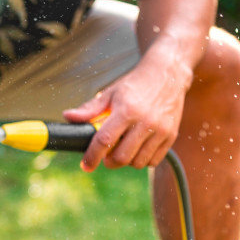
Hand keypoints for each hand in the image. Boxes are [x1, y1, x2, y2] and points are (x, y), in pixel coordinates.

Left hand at [64, 54, 191, 171]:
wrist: (167, 74)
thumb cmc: (135, 84)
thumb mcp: (111, 92)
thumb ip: (90, 109)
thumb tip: (68, 117)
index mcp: (127, 110)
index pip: (105, 141)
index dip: (92, 156)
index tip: (85, 165)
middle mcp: (145, 122)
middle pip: (122, 157)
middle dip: (109, 162)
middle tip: (105, 156)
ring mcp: (160, 130)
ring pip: (138, 162)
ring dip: (126, 161)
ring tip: (123, 149)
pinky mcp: (171, 135)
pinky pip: (154, 161)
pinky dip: (143, 160)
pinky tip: (138, 149)